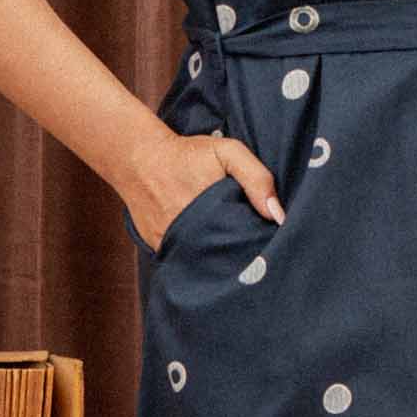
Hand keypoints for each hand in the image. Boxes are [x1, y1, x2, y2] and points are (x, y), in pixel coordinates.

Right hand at [125, 127, 283, 254]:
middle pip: (227, 259)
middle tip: (251, 250)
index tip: (267, 244)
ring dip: (217, 260)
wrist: (139, 157)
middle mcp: (192, 234)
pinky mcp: (159, 248)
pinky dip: (195, 258)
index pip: (247, 245)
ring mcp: (173, 244)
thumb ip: (257, 179)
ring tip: (228, 249)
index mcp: (215, 215)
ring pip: (204, 264)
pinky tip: (204, 247)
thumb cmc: (187, 154)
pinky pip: (183, 260)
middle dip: (240, 257)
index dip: (259, 246)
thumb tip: (277, 216)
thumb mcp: (228, 153)